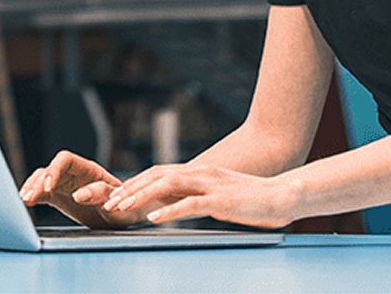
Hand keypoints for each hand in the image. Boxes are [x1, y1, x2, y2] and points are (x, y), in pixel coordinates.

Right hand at [19, 150, 144, 229]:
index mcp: (89, 169)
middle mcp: (74, 173)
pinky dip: (32, 195)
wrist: (123, 218)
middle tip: (28, 198)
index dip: (54, 170)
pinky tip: (25, 202)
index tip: (49, 186)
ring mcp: (65, 184)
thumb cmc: (125, 208)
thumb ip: (100, 195)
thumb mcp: (117, 203)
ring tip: (23, 200)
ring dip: (32, 188)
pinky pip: (41, 192)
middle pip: (50, 169)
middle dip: (38, 182)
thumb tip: (78, 194)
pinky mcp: (59, 196)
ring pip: (42, 179)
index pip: (65, 159)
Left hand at [102, 163, 297, 228]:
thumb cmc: (249, 199)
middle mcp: (200, 173)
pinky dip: (170, 211)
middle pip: (156, 176)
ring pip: (167, 186)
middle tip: (108, 202)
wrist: (282, 195)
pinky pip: (190, 204)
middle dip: (130, 188)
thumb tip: (165, 205)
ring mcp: (210, 185)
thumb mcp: (214, 196)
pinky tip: (155, 219)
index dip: (134, 183)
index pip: (158, 173)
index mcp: (197, 172)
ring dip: (141, 197)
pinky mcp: (221, 200)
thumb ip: (190, 196)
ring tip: (123, 208)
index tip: (114, 195)